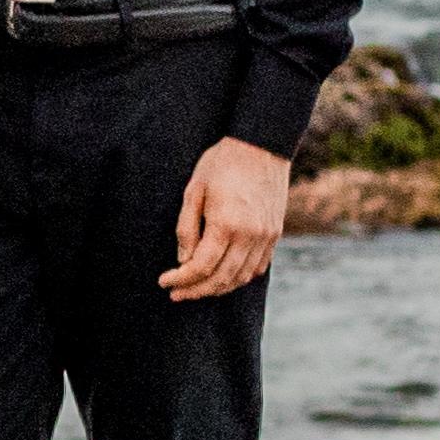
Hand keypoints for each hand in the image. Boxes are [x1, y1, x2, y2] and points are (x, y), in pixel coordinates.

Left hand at [162, 137, 290, 300]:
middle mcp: (250, 235)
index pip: (202, 266)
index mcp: (227, 224)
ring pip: (242, 277)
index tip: (164, 282)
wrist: (262, 146)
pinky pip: (258, 267)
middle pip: (222, 278)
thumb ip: (187, 228)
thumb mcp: (194, 190)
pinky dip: (240, 278)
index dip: (181, 279)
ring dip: (218, 289)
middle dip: (196, 291)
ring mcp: (266, 236)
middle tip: (176, 294)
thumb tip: (183, 260)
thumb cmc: (221, 164)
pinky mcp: (275, 233)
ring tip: (197, 289)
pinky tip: (223, 278)